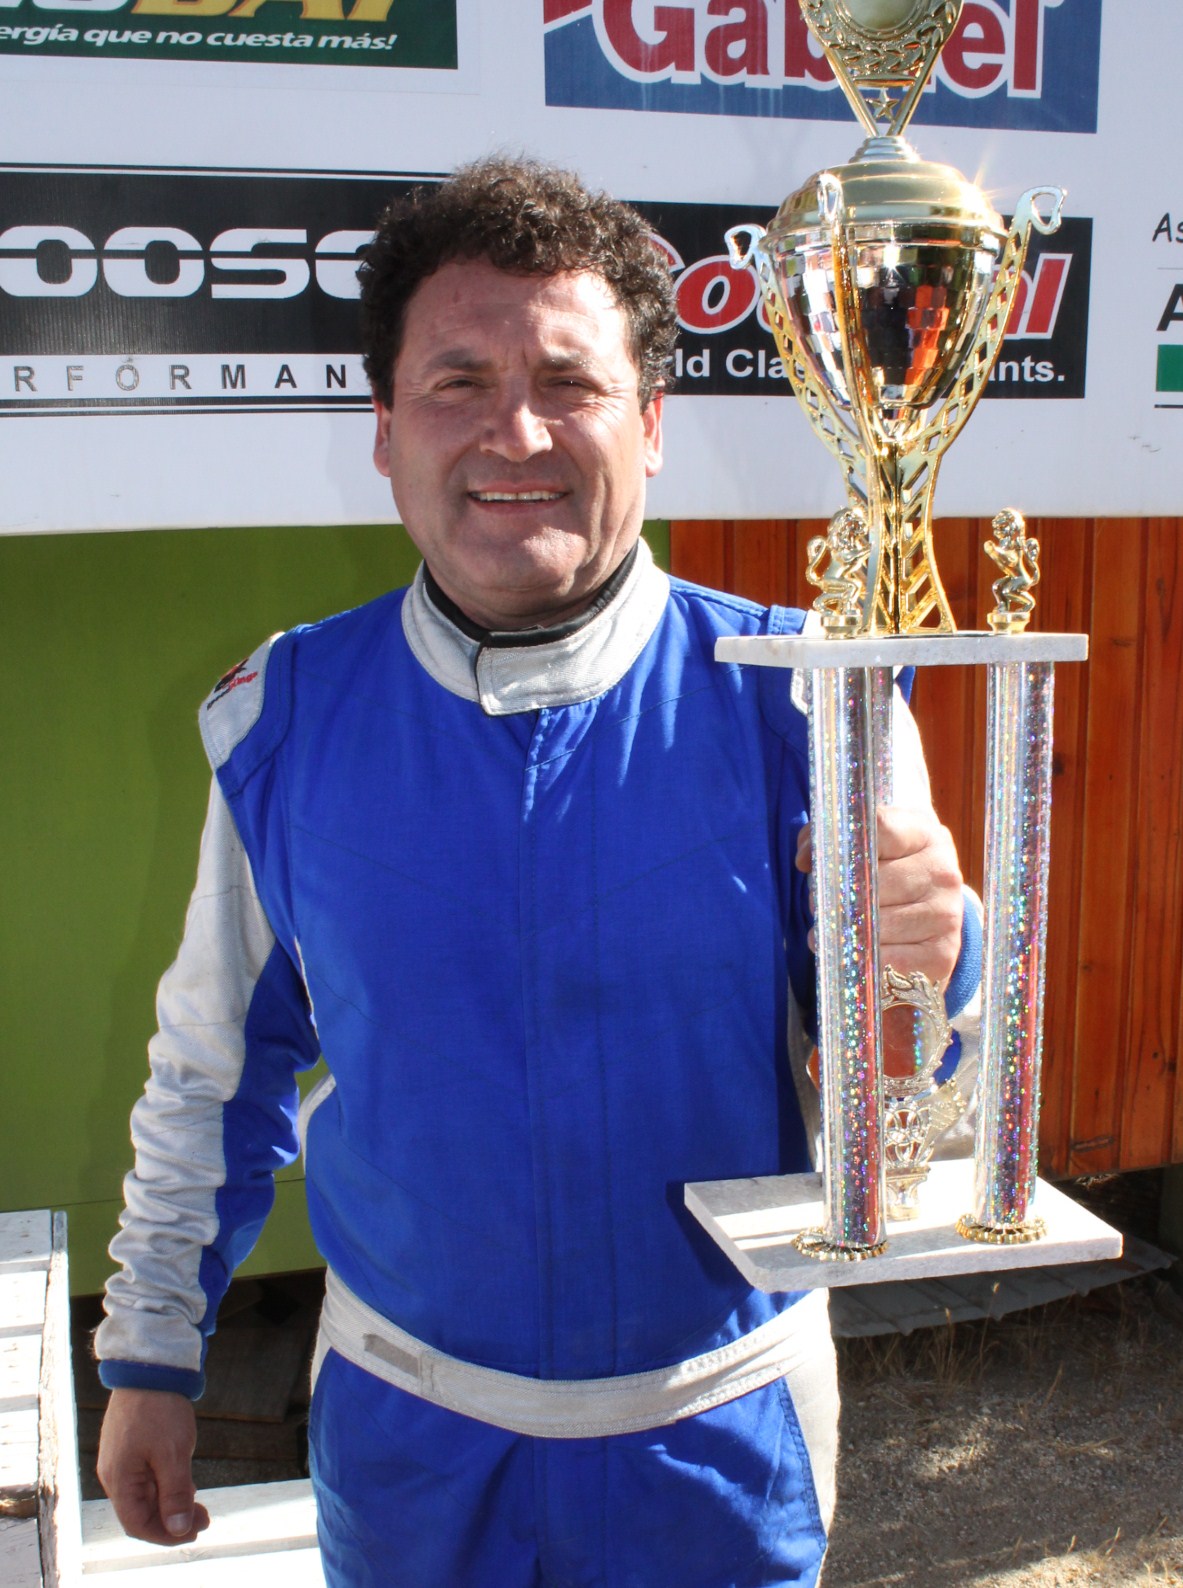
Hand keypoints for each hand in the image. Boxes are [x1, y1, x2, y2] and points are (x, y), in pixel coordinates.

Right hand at [96, 1388, 210, 1546]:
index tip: (194, 1532)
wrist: (149, 1366)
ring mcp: (121, 1459)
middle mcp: (115, 1473)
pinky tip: (187, 1484)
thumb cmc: (160, 1409)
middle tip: (204, 1519)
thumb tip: (179, 1529)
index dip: (165, 1535)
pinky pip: (147, 1477)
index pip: (137, 1524)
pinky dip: (166, 1485)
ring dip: (171, 1503)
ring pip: (146, 1494)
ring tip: (200, 1504)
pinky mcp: (131, 1447)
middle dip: (172, 1520)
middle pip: (141, 1511)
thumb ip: (175, 1494)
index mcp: (119, 1479)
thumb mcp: (173, 1454)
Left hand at [795, 806, 962, 986]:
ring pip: (875, 925)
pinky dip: (861, 960)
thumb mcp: (870, 846)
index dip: (843, 846)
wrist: (930, 918)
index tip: (822, 862)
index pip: (879, 829)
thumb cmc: (889, 874)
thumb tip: (804, 860)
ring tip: (833, 930)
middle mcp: (942, 873)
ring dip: (844, 931)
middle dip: (836, 897)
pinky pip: (885, 959)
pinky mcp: (941, 954)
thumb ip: (832, 840)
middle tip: (820, 906)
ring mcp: (945, 915)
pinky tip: (853, 954)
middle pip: (872, 882)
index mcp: (925, 835)